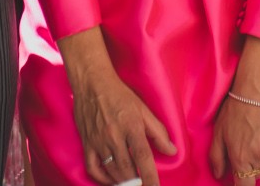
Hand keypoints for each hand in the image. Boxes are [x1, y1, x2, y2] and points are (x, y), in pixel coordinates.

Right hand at [70, 59, 174, 184]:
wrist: (92, 83)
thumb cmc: (120, 95)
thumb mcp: (143, 109)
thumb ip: (159, 132)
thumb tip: (172, 150)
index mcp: (132, 126)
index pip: (143, 157)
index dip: (150, 177)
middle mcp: (114, 136)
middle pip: (127, 169)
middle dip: (136, 182)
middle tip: (142, 184)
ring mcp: (98, 141)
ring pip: (111, 171)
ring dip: (122, 181)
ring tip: (131, 182)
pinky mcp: (87, 143)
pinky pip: (93, 168)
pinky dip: (102, 178)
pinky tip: (111, 179)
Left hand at [210, 92, 259, 181]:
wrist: (257, 90)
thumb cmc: (236, 108)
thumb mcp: (219, 132)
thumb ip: (216, 157)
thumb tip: (219, 175)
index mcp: (240, 157)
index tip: (239, 180)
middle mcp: (258, 157)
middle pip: (256, 178)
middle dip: (249, 170)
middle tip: (245, 153)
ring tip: (256, 147)